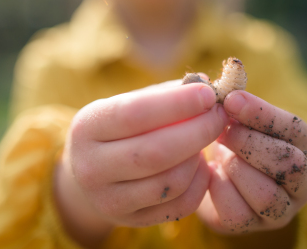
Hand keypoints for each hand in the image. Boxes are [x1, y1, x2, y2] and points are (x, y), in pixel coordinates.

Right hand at [54, 82, 228, 246]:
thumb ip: (167, 93)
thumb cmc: (121, 127)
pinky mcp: (132, 220)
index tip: (209, 93)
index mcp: (87, 127)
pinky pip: (180, 204)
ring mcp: (109, 200)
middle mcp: (91, 167)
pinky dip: (199, 182)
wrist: (92, 171)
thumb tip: (208, 86)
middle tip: (220, 115)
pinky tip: (199, 164)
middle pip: (156, 152)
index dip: (177, 103)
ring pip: (172, 181)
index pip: (134, 114)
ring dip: (198, 156)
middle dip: (198, 130)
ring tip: (203, 138)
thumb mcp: (130, 103)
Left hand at [197, 90, 306, 235]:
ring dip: (236, 168)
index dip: (263, 114)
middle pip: (289, 164)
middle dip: (250, 142)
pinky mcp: (253, 227)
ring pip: (266, 194)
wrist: (219, 177)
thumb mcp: (240, 117)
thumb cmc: (235, 138)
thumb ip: (235, 101)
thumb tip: (217, 86)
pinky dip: (219, 190)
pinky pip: (237, 214)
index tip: (231, 100)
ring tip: (220, 154)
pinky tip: (211, 174)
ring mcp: (281, 209)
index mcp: (305, 147)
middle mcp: (302, 182)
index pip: (296, 129)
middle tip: (223, 129)